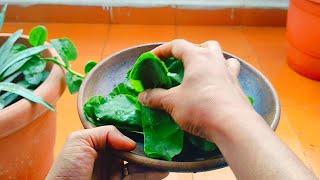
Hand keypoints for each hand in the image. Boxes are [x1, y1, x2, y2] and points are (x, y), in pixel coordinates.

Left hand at [47, 126, 167, 179]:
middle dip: (146, 146)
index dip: (134, 131)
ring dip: (152, 160)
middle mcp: (109, 157)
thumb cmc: (67, 170)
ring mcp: (116, 173)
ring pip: (138, 164)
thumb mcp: (78, 142)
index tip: (149, 126)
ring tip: (166, 156)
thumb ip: (105, 132)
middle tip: (161, 143)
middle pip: (132, 149)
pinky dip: (151, 174)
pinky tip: (162, 169)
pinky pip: (138, 178)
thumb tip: (130, 142)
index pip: (120, 135)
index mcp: (99, 144)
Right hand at [139, 39, 315, 178]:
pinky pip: (230, 75)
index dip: (162, 50)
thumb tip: (142, 96)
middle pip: (205, 46)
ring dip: (212, 61)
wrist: (233, 125)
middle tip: (183, 64)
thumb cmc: (200, 107)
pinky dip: (221, 77)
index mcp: (198, 58)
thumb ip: (156, 97)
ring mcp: (230, 73)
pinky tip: (215, 89)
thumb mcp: (172, 102)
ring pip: (222, 58)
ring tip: (203, 73)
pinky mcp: (238, 88)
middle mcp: (216, 60)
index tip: (152, 58)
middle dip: (192, 51)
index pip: (177, 45)